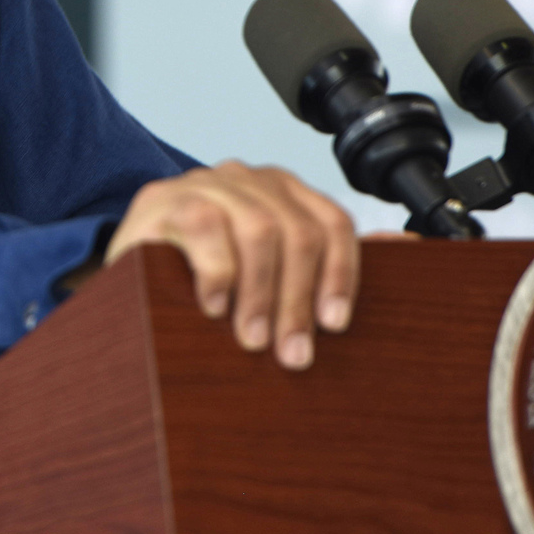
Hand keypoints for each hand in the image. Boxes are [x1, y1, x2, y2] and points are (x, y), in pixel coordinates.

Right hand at [103, 160, 358, 369]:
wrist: (127, 276)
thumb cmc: (203, 280)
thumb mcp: (268, 275)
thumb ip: (325, 258)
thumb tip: (406, 245)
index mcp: (282, 191)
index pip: (331, 222)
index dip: (341, 274)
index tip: (335, 324)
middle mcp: (248, 179)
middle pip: (297, 232)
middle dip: (298, 299)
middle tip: (291, 353)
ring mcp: (205, 185)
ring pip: (258, 229)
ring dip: (260, 294)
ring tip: (251, 339)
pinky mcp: (164, 200)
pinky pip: (204, 227)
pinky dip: (217, 272)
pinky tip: (213, 306)